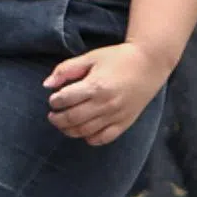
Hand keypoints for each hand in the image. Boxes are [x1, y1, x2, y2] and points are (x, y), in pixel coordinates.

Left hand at [44, 36, 169, 145]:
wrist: (149, 63)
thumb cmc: (118, 58)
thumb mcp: (90, 57)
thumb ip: (66, 70)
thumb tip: (46, 84)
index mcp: (95, 86)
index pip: (65, 99)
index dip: (55, 101)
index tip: (53, 100)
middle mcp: (105, 104)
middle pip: (72, 118)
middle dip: (57, 119)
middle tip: (53, 115)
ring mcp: (115, 115)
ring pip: (85, 131)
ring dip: (69, 130)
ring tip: (64, 124)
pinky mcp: (124, 123)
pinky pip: (103, 138)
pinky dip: (90, 138)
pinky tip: (84, 131)